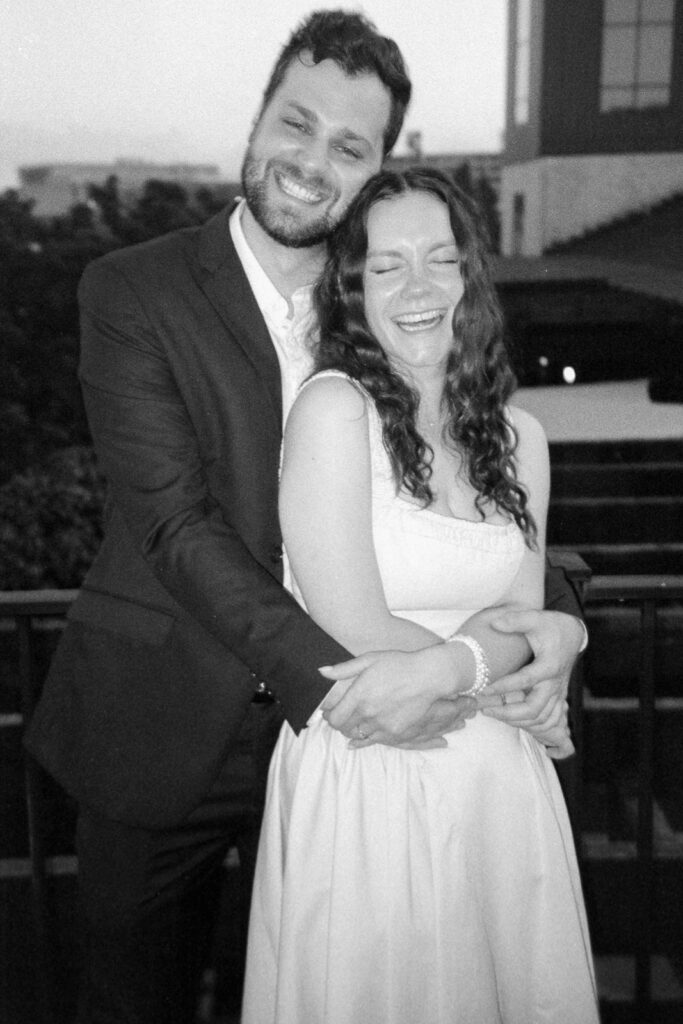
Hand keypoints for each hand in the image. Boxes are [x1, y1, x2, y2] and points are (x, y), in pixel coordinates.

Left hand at [319, 647, 476, 747]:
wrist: (428, 677)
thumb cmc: (398, 664)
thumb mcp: (369, 660)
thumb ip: (344, 669)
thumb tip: (321, 671)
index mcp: (359, 695)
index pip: (335, 718)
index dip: (330, 717)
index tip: (331, 712)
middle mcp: (369, 713)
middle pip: (345, 729)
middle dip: (340, 724)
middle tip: (341, 717)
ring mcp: (383, 725)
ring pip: (359, 736)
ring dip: (354, 730)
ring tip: (355, 721)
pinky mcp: (396, 733)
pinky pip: (375, 741)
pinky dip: (367, 738)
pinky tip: (364, 734)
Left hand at [478, 609, 582, 756]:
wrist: (573, 634)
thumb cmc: (551, 626)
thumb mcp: (534, 618)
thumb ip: (515, 620)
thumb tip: (495, 623)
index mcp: (548, 665)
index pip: (525, 680)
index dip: (504, 687)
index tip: (484, 689)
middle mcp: (554, 683)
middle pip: (534, 709)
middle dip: (508, 714)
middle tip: (486, 710)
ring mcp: (557, 692)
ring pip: (541, 719)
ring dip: (517, 721)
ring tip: (494, 714)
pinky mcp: (557, 697)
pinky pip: (548, 719)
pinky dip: (533, 726)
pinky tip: (513, 721)